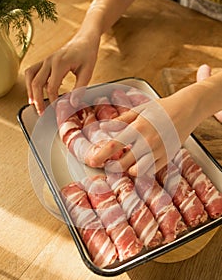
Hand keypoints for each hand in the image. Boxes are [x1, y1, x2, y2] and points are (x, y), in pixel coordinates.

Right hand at [25, 34, 99, 114]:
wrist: (85, 40)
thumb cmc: (87, 54)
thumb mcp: (87, 72)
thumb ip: (79, 88)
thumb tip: (72, 103)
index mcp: (60, 63)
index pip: (51, 87)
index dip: (53, 101)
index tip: (57, 110)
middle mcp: (49, 60)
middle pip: (36, 83)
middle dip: (37, 100)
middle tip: (41, 112)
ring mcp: (45, 60)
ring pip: (30, 75)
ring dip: (29, 90)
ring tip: (33, 103)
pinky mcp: (45, 61)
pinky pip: (32, 71)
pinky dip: (31, 82)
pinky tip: (35, 93)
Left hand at [91, 65, 220, 175]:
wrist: (186, 110)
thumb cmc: (161, 109)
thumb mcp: (139, 110)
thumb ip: (121, 120)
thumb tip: (103, 127)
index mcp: (138, 128)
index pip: (114, 145)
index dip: (101, 156)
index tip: (92, 162)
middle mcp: (147, 142)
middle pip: (123, 163)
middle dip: (112, 167)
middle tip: (108, 166)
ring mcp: (158, 152)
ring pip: (138, 171)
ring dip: (127, 170)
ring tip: (124, 166)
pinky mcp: (167, 158)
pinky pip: (151, 171)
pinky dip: (142, 170)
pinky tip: (137, 165)